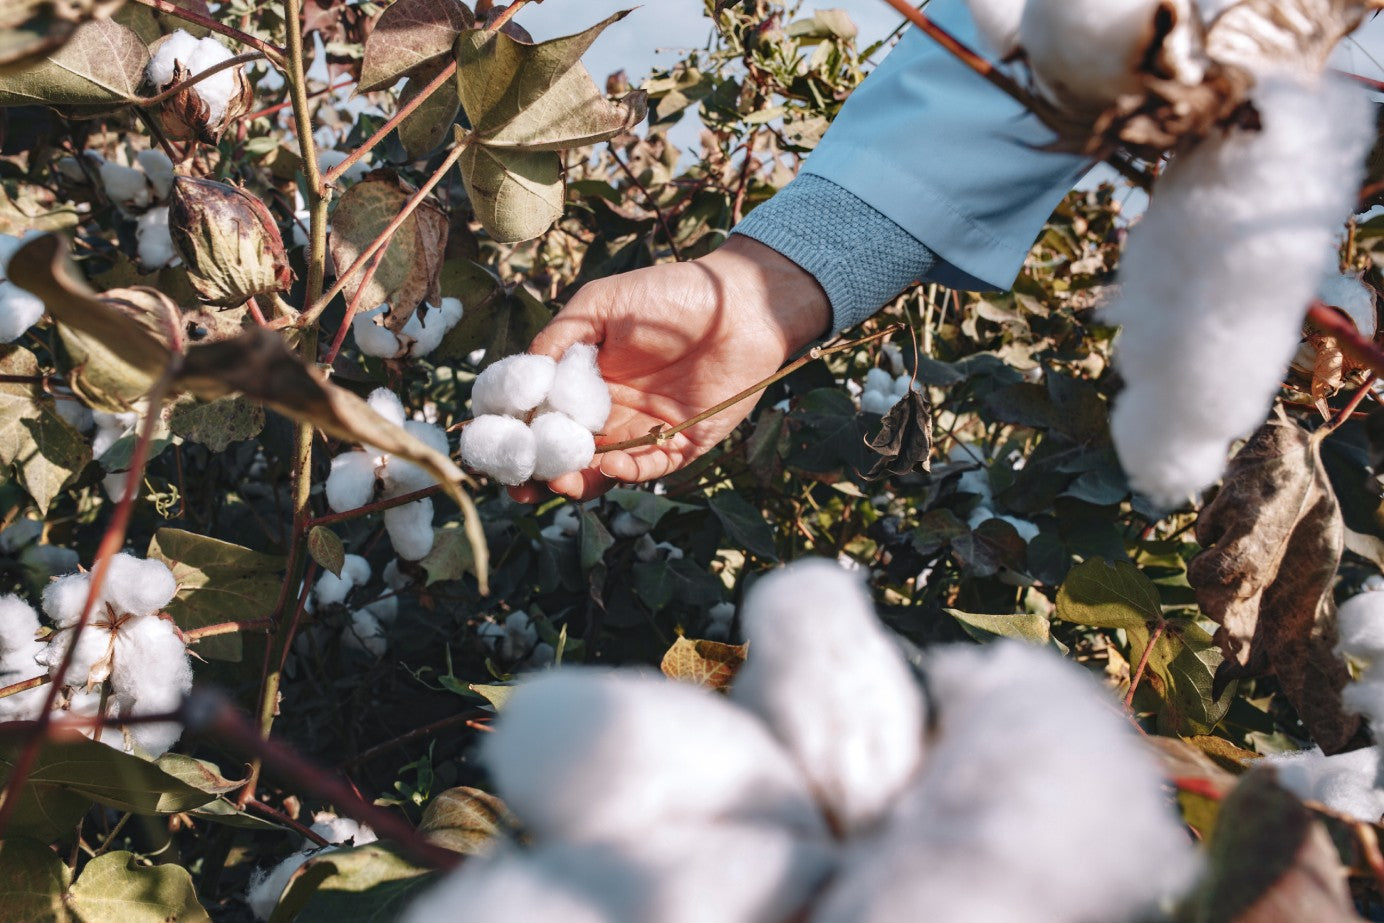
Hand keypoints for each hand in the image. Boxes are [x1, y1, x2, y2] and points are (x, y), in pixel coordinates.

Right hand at [508, 236, 830, 501]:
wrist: (739, 305)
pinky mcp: (681, 446)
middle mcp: (610, 412)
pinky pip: (647, 469)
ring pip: (600, 470)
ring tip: (560, 482)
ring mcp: (644, 432)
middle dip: (540, 472)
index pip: (542, 416)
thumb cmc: (670, 296)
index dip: (517, 434)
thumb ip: (560, 338)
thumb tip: (523, 377)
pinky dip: (625, 473)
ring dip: (577, 481)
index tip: (495, 445)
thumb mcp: (601, 306)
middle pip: (565, 453)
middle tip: (520, 483)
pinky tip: (608, 465)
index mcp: (585, 380)